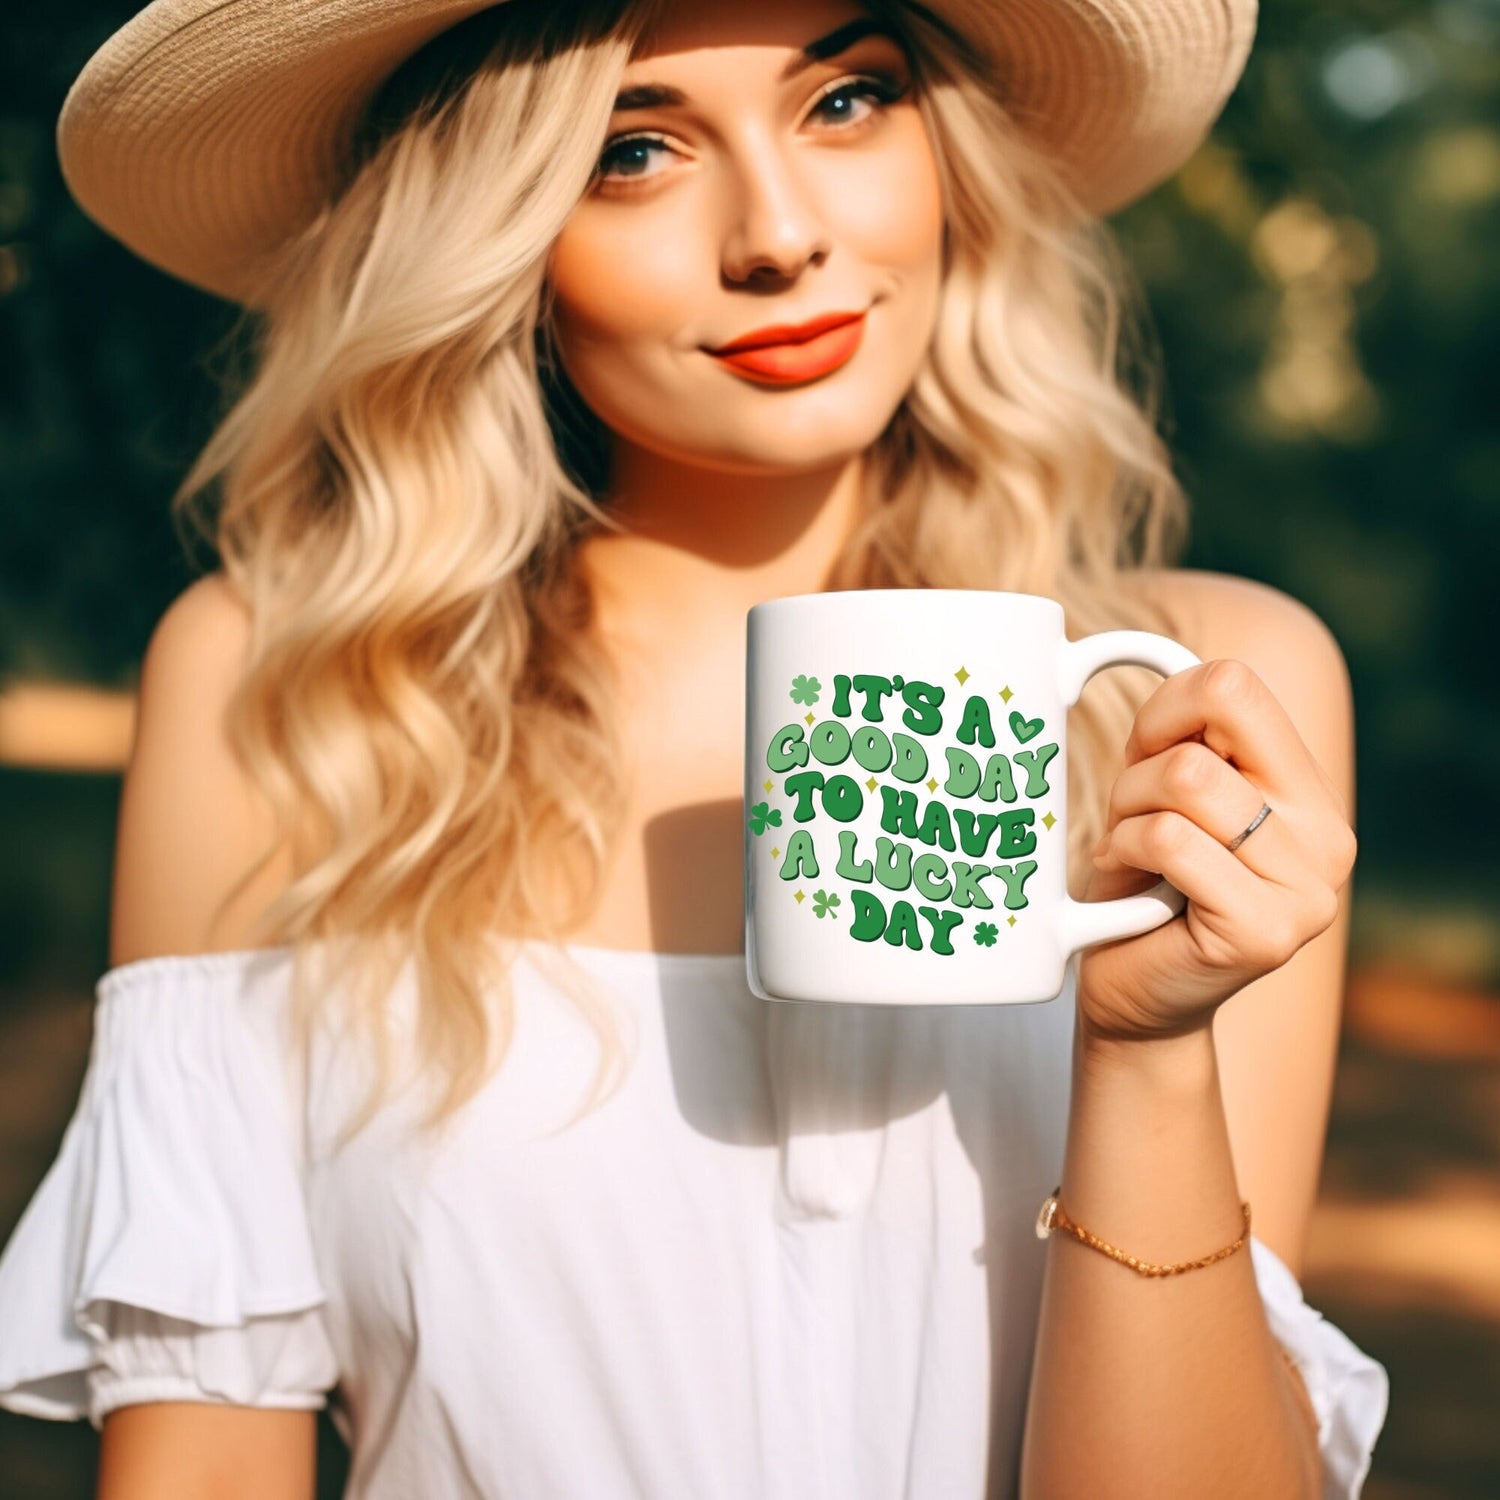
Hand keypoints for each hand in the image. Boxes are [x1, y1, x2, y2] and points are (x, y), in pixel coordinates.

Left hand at [1076, 658, 1356, 1047]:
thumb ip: (1178, 735)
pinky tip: (1126, 884)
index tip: (1143, 755)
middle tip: (1128, 819)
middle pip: (1209, 730)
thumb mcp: (1159, 794)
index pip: (1235, 682)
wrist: (1134, 997)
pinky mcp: (1268, 932)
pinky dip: (1126, 850)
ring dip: (1127, 814)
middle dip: (1139, 768)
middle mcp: (1328, 836)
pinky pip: (1171, 840)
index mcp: (1306, 790)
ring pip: (1186, 783)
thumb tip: (1131, 650)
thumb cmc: (1138, 884)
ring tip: (1128, 853)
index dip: (1164, 706)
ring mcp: (1308, 889)